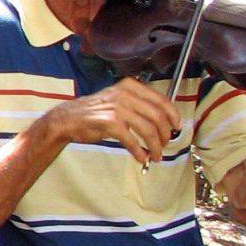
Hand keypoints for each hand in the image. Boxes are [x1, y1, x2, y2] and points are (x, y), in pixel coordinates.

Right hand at [48, 76, 179, 165]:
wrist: (68, 119)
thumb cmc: (95, 112)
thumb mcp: (118, 100)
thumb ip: (139, 105)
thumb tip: (163, 122)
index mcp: (130, 86)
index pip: (161, 99)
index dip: (173, 115)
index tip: (177, 128)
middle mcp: (125, 94)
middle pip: (157, 116)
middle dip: (165, 135)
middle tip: (164, 146)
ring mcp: (117, 108)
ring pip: (148, 130)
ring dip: (155, 146)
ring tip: (155, 155)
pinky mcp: (110, 123)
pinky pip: (132, 141)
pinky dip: (140, 152)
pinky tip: (141, 158)